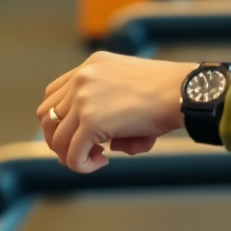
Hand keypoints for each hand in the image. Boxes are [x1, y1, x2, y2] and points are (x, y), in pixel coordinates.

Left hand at [37, 52, 195, 173]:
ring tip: (96, 158)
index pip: (55, 93)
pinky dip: (82, 165)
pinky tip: (101, 163)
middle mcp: (82, 78)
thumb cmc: (168, 92)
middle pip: (47, 115)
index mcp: (93, 65)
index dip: (61, 118)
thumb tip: (109, 145)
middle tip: (82, 150)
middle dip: (59, 138)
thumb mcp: (131, 89)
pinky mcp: (90, 122)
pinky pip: (72, 155)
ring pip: (56, 139)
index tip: (79, 133)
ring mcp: (83, 99)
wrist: (184, 92)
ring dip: (71, 154)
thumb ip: (111, 110)